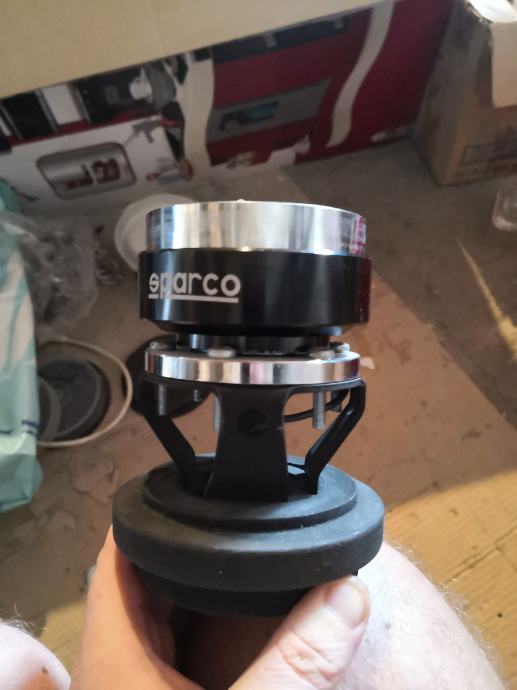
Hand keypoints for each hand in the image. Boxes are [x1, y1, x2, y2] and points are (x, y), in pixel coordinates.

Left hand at [72, 529, 369, 689]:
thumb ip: (300, 660)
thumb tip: (348, 591)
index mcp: (116, 657)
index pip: (117, 560)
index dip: (147, 516)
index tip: (192, 489)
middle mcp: (116, 668)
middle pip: (141, 582)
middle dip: (187, 549)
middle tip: (237, 522)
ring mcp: (134, 688)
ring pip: (160, 619)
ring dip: (197, 590)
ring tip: (244, 559)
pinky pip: (174, 650)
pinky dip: (204, 630)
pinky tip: (241, 627)